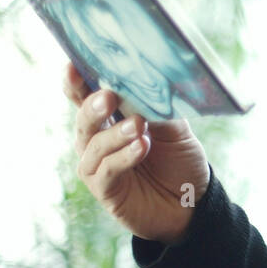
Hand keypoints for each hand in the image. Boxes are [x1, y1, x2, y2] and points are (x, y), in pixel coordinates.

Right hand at [62, 62, 209, 245]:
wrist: (193, 202)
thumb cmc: (180, 160)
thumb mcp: (175, 130)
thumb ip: (157, 110)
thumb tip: (149, 83)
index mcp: (111, 118)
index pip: (86, 96)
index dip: (76, 81)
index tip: (73, 66)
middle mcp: (97, 140)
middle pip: (84, 118)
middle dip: (93, 106)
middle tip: (108, 96)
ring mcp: (97, 165)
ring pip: (94, 144)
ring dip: (116, 133)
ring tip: (138, 126)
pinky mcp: (104, 189)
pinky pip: (107, 170)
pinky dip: (123, 157)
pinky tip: (141, 147)